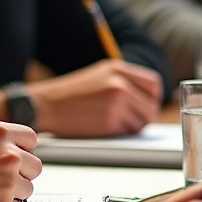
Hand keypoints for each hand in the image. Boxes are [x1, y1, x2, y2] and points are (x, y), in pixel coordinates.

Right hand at [0, 122, 39, 201]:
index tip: (17, 155)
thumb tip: (2, 143)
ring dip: (13, 191)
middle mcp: (8, 155)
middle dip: (22, 172)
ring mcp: (8, 182)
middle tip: (2, 178)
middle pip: (35, 166)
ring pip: (27, 188)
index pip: (30, 138)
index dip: (23, 148)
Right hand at [29, 60, 162, 135]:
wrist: (47, 105)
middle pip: (151, 106)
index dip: (152, 98)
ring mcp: (115, 103)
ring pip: (142, 122)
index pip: (154, 84)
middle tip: (133, 120)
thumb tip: (149, 98)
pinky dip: (121, 133)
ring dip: (132, 126)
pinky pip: (128, 132)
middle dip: (145, 116)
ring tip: (114, 122)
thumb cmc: (72, 92)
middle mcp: (119, 83)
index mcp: (118, 68)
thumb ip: (124, 80)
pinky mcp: (109, 122)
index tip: (146, 104)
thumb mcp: (99, 75)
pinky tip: (106, 126)